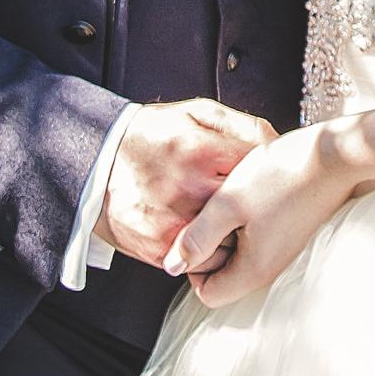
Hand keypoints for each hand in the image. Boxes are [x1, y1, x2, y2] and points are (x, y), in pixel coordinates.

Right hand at [95, 98, 277, 266]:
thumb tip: (277, 144)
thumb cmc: (152, 136)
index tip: (270, 175)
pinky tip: (207, 234)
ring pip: (230, 243)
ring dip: (235, 235)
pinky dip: (210, 253)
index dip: (271, 174)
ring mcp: (174, 223)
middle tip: (256, 202)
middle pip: (249, 211)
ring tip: (230, 220)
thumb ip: (241, 125)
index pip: (261, 170)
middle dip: (257, 208)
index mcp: (201, 150)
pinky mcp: (161, 249)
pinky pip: (203, 263)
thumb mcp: (197, 113)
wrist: (97, 164)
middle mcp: (189, 189)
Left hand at [162, 124, 352, 308]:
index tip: (199, 229)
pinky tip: (256, 195)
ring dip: (232, 233)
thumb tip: (171, 266)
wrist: (337, 156)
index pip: (208, 294)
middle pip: (225, 277)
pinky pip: (260, 241)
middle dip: (213, 247)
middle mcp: (272, 271)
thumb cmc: (282, 175)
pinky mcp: (294, 235)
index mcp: (253, 270)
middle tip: (216, 210)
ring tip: (237, 199)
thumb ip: (197, 237)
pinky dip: (250, 224)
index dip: (194, 265)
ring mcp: (286, 254)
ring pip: (242, 257)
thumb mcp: (228, 203)